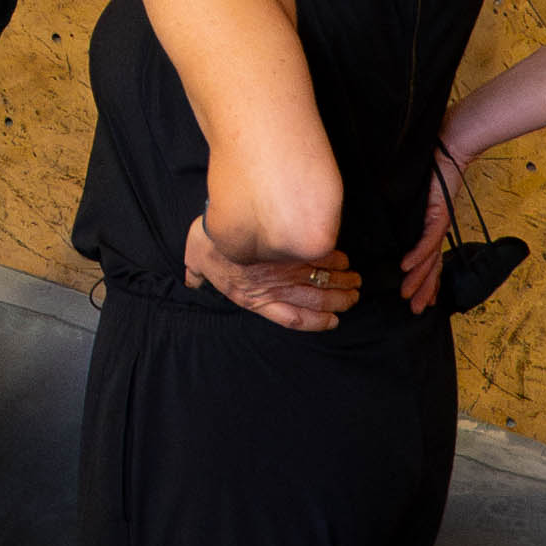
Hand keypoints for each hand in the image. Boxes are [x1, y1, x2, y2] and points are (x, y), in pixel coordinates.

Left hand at [182, 214, 355, 334]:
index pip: (292, 318)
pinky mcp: (299, 250)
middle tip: (353, 299)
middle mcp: (277, 288)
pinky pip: (323, 259)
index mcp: (255, 298)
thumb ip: (197, 273)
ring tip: (355, 284)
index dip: (316, 322)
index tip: (333, 321)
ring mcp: (290, 270)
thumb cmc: (208, 241)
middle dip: (338, 302)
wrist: (226, 223)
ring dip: (342, 285)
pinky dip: (336, 261)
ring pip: (323, 283)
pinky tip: (344, 260)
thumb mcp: (196, 260)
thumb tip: (191, 279)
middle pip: (316, 302)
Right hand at [401, 148, 464, 315]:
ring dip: (419, 280)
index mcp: (433, 229)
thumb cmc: (431, 170)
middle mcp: (438, 231)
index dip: (428, 282)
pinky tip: (406, 267)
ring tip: (408, 295)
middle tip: (416, 310)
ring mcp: (439, 225)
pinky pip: (427, 241)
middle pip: (433, 268)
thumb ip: (406, 214)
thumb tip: (386, 222)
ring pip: (430, 260)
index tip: (421, 300)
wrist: (450, 151)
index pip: (431, 262)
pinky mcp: (438, 215)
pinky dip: (417, 256)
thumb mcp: (415, 199)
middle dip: (425, 291)